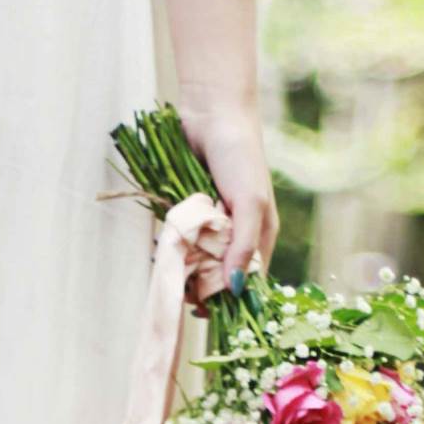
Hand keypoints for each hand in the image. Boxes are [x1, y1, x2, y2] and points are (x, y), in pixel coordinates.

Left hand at [181, 100, 277, 290]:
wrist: (213, 113)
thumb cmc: (240, 156)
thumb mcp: (250, 203)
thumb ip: (244, 245)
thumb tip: (237, 288)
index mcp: (260, 235)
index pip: (248, 280)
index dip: (228, 297)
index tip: (205, 309)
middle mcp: (237, 233)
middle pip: (219, 274)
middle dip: (201, 284)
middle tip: (182, 289)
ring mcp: (213, 223)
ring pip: (198, 258)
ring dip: (184, 265)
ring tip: (172, 266)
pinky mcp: (191, 210)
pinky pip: (182, 237)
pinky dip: (173, 244)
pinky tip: (163, 247)